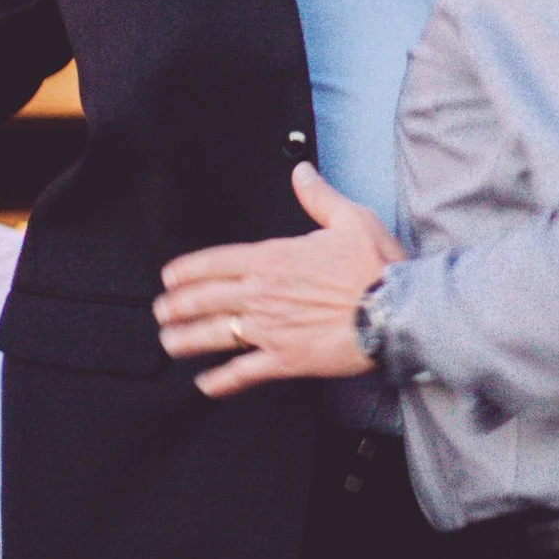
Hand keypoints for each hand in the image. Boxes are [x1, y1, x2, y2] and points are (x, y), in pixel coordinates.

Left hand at [155, 164, 402, 398]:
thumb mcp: (350, 218)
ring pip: (215, 334)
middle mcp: (264, 293)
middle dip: (177, 305)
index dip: (187, 270)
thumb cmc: (378, 267)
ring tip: (170, 343)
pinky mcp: (286, 359)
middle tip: (161, 311)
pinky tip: (207, 384)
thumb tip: (302, 174)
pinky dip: (222, 380)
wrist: (396, 310)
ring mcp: (271, 328)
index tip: (170, 277)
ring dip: (187, 339)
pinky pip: (244, 372)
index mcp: (274, 258)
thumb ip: (319, 197)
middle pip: (205, 298)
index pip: (216, 262)